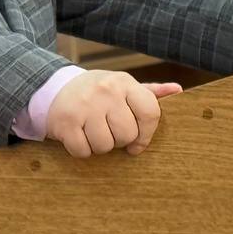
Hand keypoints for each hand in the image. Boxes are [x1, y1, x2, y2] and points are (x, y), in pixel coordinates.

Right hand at [46, 70, 182, 158]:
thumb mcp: (122, 86)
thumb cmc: (97, 92)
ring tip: (92, 131)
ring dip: (100, 146)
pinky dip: (81, 149)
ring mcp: (84, 106)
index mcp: (124, 82)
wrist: (54, 86)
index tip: (138, 142)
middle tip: (108, 130)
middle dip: (119, 140)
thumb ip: (149, 92)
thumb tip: (178, 90)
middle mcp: (105, 91)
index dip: (147, 134)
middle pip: (127, 134)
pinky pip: (83, 151)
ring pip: (105, 146)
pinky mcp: (65, 122)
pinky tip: (78, 135)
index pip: (150, 112)